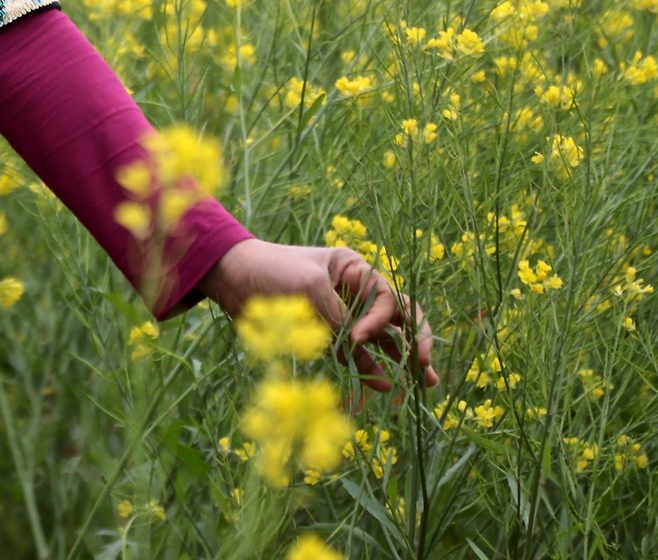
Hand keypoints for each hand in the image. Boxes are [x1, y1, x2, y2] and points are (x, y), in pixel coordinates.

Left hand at [198, 238, 438, 391]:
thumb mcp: (308, 286)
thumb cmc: (270, 270)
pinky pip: (355, 354)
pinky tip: (382, 387)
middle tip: (425, 366)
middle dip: (415, 340)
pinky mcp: (327, 335)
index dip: (379, 322)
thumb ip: (337, 315)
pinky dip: (368, 369)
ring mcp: (344, 314)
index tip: (356, 338)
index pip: (386, 298)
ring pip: (382, 339)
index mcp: (355, 269)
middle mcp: (355, 291)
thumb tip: (358, 346)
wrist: (231, 278)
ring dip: (401, 360)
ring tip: (421, 385)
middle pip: (398, 317)